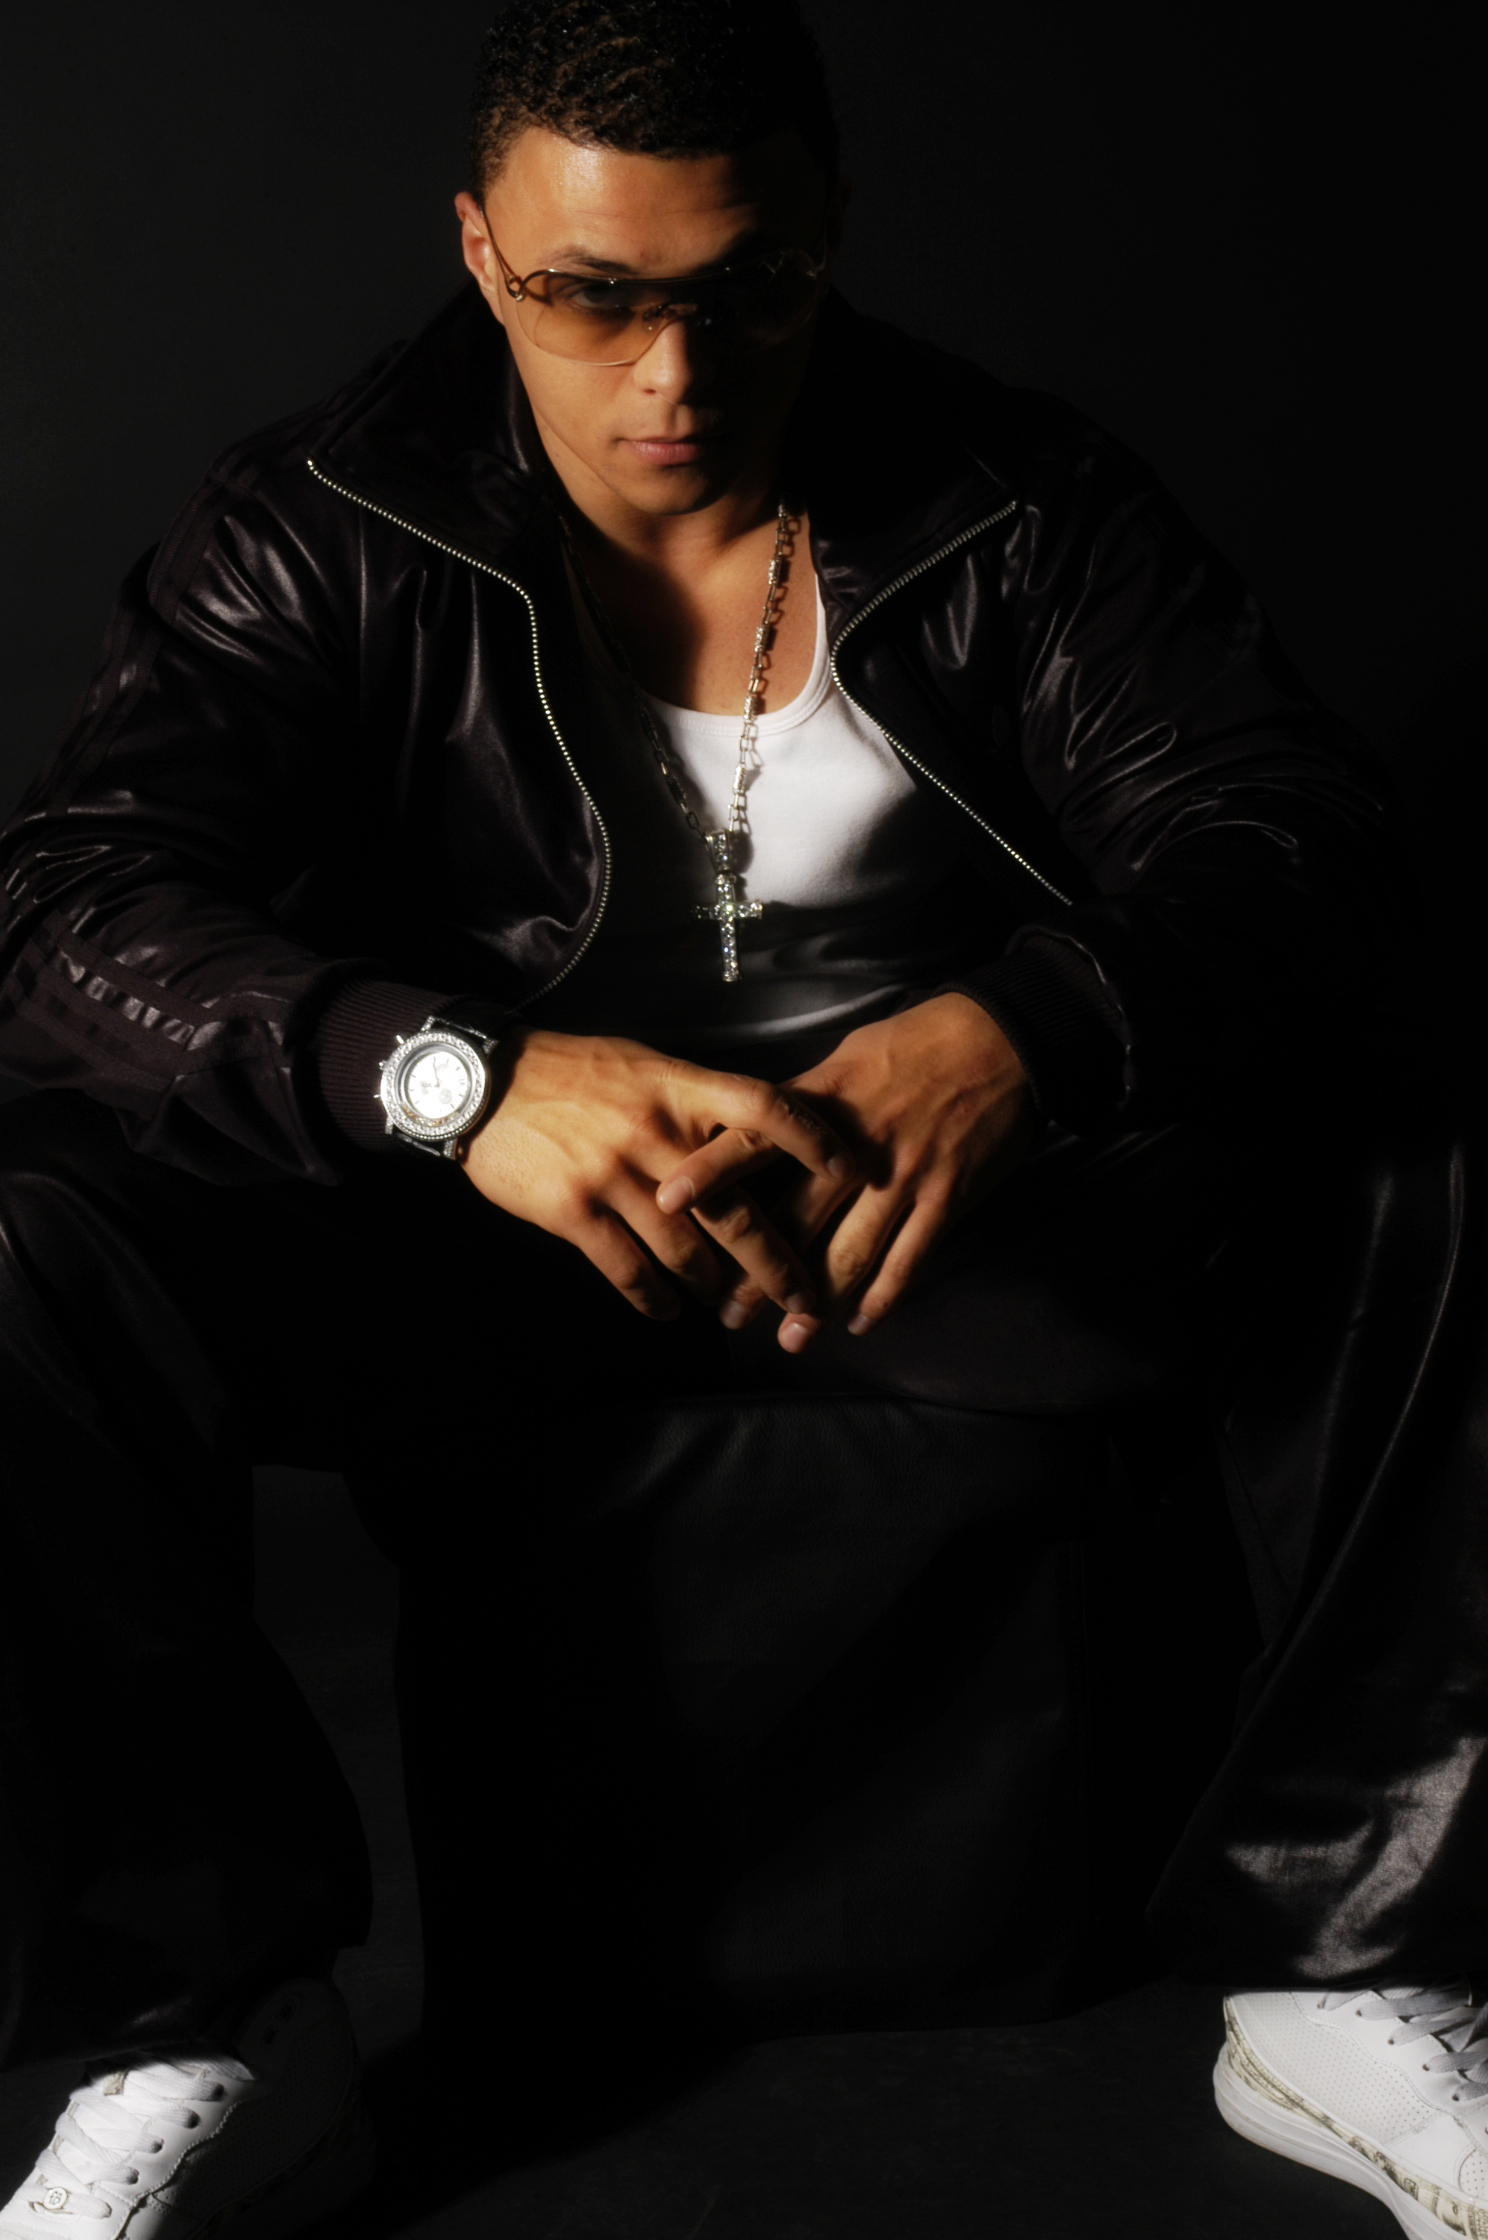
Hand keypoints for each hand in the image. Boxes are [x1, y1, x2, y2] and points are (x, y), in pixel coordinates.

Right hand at [459, 1028, 852, 1318]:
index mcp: (679, 1088)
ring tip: (726, 1305)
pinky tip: (667, 1310)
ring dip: (713, 1286)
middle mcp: (656, 1132)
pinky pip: (630, 1271)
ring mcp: (615, 1175)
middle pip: (737, 1210)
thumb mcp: (642, 1064)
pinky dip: (655, 1299)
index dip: (813, 1138)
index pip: (764, 1108)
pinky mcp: (575, 1212)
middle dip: (778, 1263)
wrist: (484, 1082)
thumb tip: (749, 1137)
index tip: (852, 1168)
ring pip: (688, 1251)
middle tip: (806, 1299)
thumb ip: (694, 1099)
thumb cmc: (571, 1070)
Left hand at [655, 994, 1036, 1348]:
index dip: (709, 1172)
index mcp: (826, 1105)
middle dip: (757, 1272)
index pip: (754, 1140)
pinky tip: (860, 1323)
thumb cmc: (920, 1043)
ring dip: (817, 1303)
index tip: (668, 1202)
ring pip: (851, 1254)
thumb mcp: (850, 1058)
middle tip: (728, 1312)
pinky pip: (908, 1260)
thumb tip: (758, 1136)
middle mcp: (858, 1148)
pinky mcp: (947, 1198)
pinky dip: (883, 1298)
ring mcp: (905, 1177)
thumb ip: (805, 1104)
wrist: (1003, 1041)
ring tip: (792, 1338)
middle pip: (796, 1220)